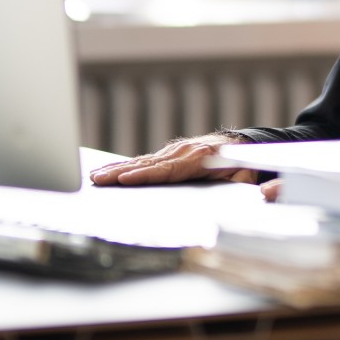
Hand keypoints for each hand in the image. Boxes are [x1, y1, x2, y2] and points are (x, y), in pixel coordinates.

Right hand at [88, 133, 257, 186]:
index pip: (168, 170)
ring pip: (143, 160)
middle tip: (98, 178)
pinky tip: (109, 170)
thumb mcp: (244, 176)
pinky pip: (146, 159)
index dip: (146, 175)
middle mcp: (183, 152)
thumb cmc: (242, 164)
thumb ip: (237, 186)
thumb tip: (233, 196)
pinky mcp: (170, 152)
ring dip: (118, 168)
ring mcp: (175, 150)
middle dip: (121, 172)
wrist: (242, 143)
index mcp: (200, 159)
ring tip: (96, 175)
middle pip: (148, 164)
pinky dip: (126, 165)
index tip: (126, 179)